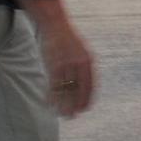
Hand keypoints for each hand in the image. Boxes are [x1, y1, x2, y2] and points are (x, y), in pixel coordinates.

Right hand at [17, 0, 95, 117]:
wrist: (56, 25)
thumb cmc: (68, 41)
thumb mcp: (80, 53)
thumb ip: (83, 68)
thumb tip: (83, 85)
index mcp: (88, 61)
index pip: (91, 84)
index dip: (87, 98)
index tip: (86, 109)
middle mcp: (79, 63)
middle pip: (78, 88)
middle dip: (75, 104)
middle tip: (73, 116)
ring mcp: (65, 63)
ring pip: (65, 88)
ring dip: (63, 103)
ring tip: (62, 114)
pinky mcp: (53, 63)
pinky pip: (53, 83)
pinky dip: (52, 94)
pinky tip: (50, 103)